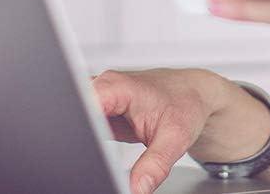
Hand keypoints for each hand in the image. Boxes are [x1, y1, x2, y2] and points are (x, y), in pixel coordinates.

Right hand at [91, 66, 220, 193]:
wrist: (194, 94)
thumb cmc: (186, 103)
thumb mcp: (175, 137)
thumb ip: (155, 164)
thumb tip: (136, 189)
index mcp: (118, 87)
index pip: (83, 105)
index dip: (81, 129)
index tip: (89, 150)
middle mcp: (105, 88)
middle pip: (76, 114)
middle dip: (80, 138)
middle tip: (98, 159)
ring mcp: (101, 98)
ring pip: (78, 121)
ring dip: (85, 141)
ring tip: (103, 154)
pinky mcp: (101, 112)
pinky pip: (85, 127)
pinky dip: (90, 143)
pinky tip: (102, 153)